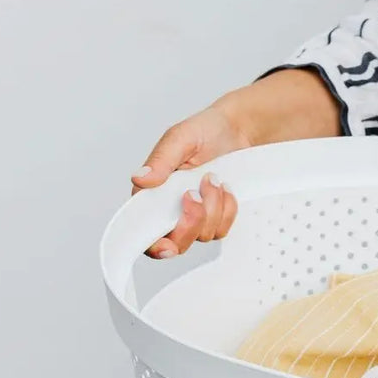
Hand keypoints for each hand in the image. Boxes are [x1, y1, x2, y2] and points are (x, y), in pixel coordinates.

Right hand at [132, 68, 342, 257]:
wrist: (238, 131)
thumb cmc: (205, 131)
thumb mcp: (180, 139)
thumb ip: (160, 160)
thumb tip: (139, 179)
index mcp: (153, 194)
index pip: (145, 233)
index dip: (154, 246)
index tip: (167, 245)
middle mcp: (172, 209)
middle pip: (176, 243)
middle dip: (191, 222)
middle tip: (195, 194)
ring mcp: (196, 216)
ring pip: (203, 234)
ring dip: (212, 207)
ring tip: (214, 178)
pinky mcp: (217, 217)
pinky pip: (223, 229)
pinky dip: (228, 209)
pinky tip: (227, 188)